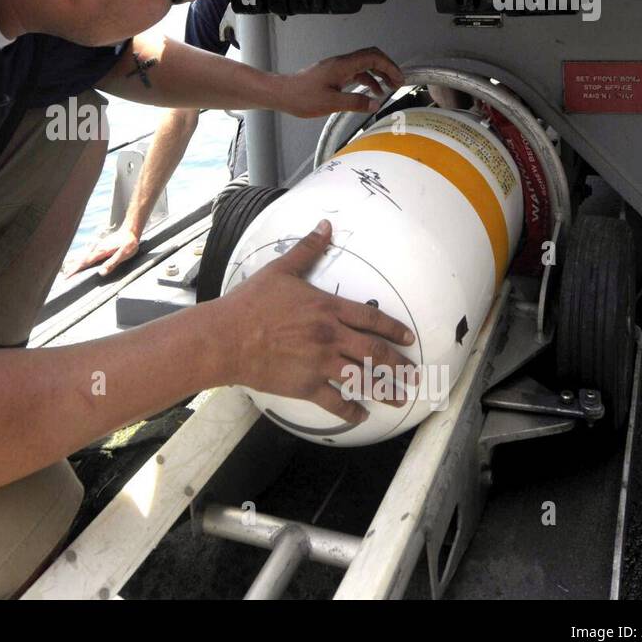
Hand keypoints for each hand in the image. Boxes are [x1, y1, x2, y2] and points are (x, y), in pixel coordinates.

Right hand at [62, 224, 141, 277]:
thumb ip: (112, 263)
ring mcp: (98, 247)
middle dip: (72, 268)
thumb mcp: (124, 254)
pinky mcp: (100, 247)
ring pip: (84, 257)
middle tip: (64, 277)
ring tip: (67, 271)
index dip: (76, 270)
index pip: (85, 263)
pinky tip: (79, 262)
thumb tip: (101, 273)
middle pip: (82, 260)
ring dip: (75, 264)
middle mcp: (96, 249)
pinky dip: (81, 260)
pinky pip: (88, 255)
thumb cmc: (129, 243)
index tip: (67, 276)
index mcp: (101, 252)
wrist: (130, 230)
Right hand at [210, 219, 416, 423]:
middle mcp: (330, 336)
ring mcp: (320, 363)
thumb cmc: (251, 303)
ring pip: (362, 379)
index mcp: (327, 307)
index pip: (371, 318)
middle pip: (375, 352)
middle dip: (399, 365)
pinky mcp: (305, 385)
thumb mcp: (281, 270)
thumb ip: (307, 250)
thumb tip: (326, 226)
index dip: (393, 328)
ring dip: (385, 390)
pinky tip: (360, 415)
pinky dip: (351, 411)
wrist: (227, 337)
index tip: (408, 338)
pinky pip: (335, 402)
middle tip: (414, 375)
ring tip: (400, 398)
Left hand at [273, 46, 404, 118]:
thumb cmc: (301, 97)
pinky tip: (369, 93)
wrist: (282, 93)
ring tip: (388, 89)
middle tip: (398, 82)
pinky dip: (366, 81)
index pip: (373, 58)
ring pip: (363, 66)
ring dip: (377, 75)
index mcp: (342, 66)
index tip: (399, 79)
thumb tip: (375, 103)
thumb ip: (355, 102)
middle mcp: (341, 63)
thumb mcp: (331, 103)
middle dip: (387, 68)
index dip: (389, 66)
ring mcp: (336, 68)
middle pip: (371, 58)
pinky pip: (354, 73)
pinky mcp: (332, 75)